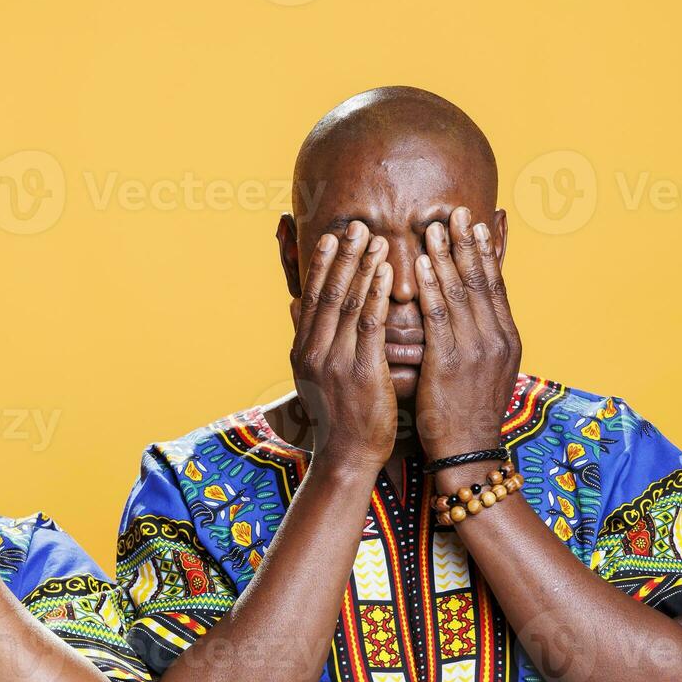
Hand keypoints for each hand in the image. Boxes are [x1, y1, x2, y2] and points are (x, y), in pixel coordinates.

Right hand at [290, 221, 396, 471]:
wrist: (346, 456)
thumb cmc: (338, 417)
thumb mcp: (312, 376)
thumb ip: (306, 337)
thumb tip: (294, 305)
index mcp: (302, 350)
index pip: (311, 297)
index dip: (322, 264)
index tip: (333, 236)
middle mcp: (313, 351)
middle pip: (328, 293)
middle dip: (343, 256)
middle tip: (357, 224)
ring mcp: (334, 361)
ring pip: (348, 303)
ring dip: (362, 266)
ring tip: (376, 238)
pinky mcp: (360, 372)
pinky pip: (369, 324)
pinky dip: (377, 294)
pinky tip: (387, 271)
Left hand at [413, 207, 522, 460]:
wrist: (469, 452)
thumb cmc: (469, 413)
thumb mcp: (487, 372)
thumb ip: (481, 339)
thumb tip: (474, 312)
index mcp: (507, 339)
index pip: (496, 285)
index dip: (486, 251)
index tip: (477, 222)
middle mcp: (497, 339)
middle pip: (482, 280)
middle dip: (467, 243)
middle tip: (455, 211)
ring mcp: (476, 350)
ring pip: (461, 293)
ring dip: (446, 256)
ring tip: (434, 227)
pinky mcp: (450, 363)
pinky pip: (439, 318)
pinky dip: (431, 287)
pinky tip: (421, 265)